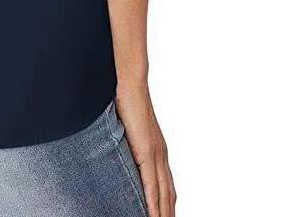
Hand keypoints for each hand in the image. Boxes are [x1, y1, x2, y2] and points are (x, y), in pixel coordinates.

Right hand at [114, 81, 176, 216]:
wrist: (129, 81)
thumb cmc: (124, 98)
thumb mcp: (124, 128)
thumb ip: (125, 143)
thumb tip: (116, 150)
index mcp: (157, 151)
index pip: (166, 187)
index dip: (166, 206)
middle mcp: (161, 156)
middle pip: (169, 196)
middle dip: (167, 214)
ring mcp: (155, 155)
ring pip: (163, 195)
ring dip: (163, 214)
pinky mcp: (147, 152)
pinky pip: (152, 185)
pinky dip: (153, 203)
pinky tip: (153, 216)